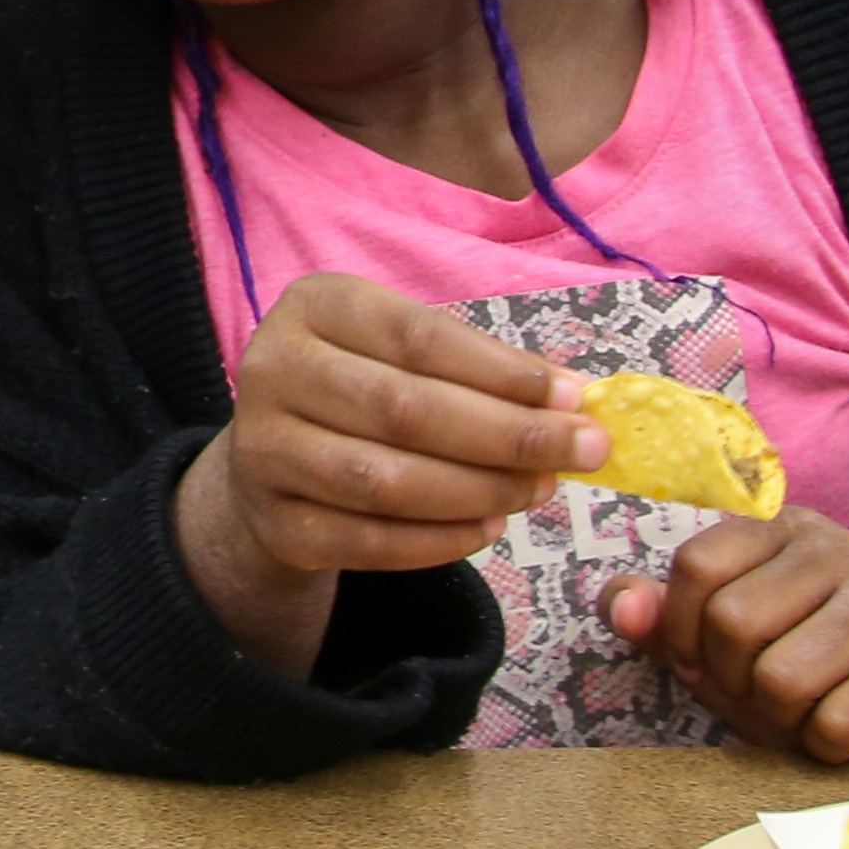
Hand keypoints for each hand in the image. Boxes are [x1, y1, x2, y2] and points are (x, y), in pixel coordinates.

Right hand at [176, 274, 601, 665]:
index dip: (501, 372)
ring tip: (540, 489)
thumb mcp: (404, 351)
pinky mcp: (276, 524)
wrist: (272, 458)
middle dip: (509, 435)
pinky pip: (369, 542)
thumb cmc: (361, 386)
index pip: (418, 338)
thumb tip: (571, 399)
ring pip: (386, 481)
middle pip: (404, 410)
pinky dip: (440, 540)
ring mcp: (265, 452)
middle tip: (583, 451)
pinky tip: (489, 526)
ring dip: (480, 490)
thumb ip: (478, 368)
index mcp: (314, 306)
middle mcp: (275, 371)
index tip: (574, 397)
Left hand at [604, 514, 848, 761]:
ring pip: (784, 677)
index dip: (680, 630)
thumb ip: (659, 615)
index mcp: (780, 530)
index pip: (697, 565)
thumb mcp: (717, 632)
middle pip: (734, 622)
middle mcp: (839, 550)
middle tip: (755, 692)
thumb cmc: (795, 653)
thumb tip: (621, 608)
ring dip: (778, 717)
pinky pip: (839, 721)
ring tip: (799, 709)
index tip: (699, 660)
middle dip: (730, 680)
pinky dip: (824, 744)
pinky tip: (840, 728)